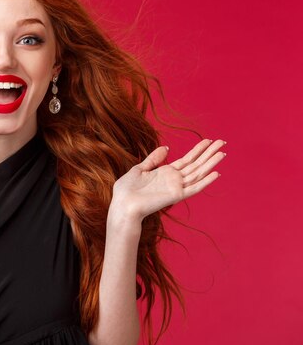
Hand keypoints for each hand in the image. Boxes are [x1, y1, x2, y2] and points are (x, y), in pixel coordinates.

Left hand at [110, 139, 226, 221]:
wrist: (122, 204)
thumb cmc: (127, 190)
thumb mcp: (140, 169)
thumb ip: (154, 159)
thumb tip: (166, 148)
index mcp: (165, 172)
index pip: (186, 159)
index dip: (198, 150)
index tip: (208, 140)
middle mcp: (173, 180)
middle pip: (196, 164)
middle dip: (208, 153)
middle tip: (222, 142)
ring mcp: (176, 187)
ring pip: (198, 173)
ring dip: (210, 163)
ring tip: (222, 153)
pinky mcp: (176, 196)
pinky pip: (194, 188)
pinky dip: (205, 181)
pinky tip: (216, 173)